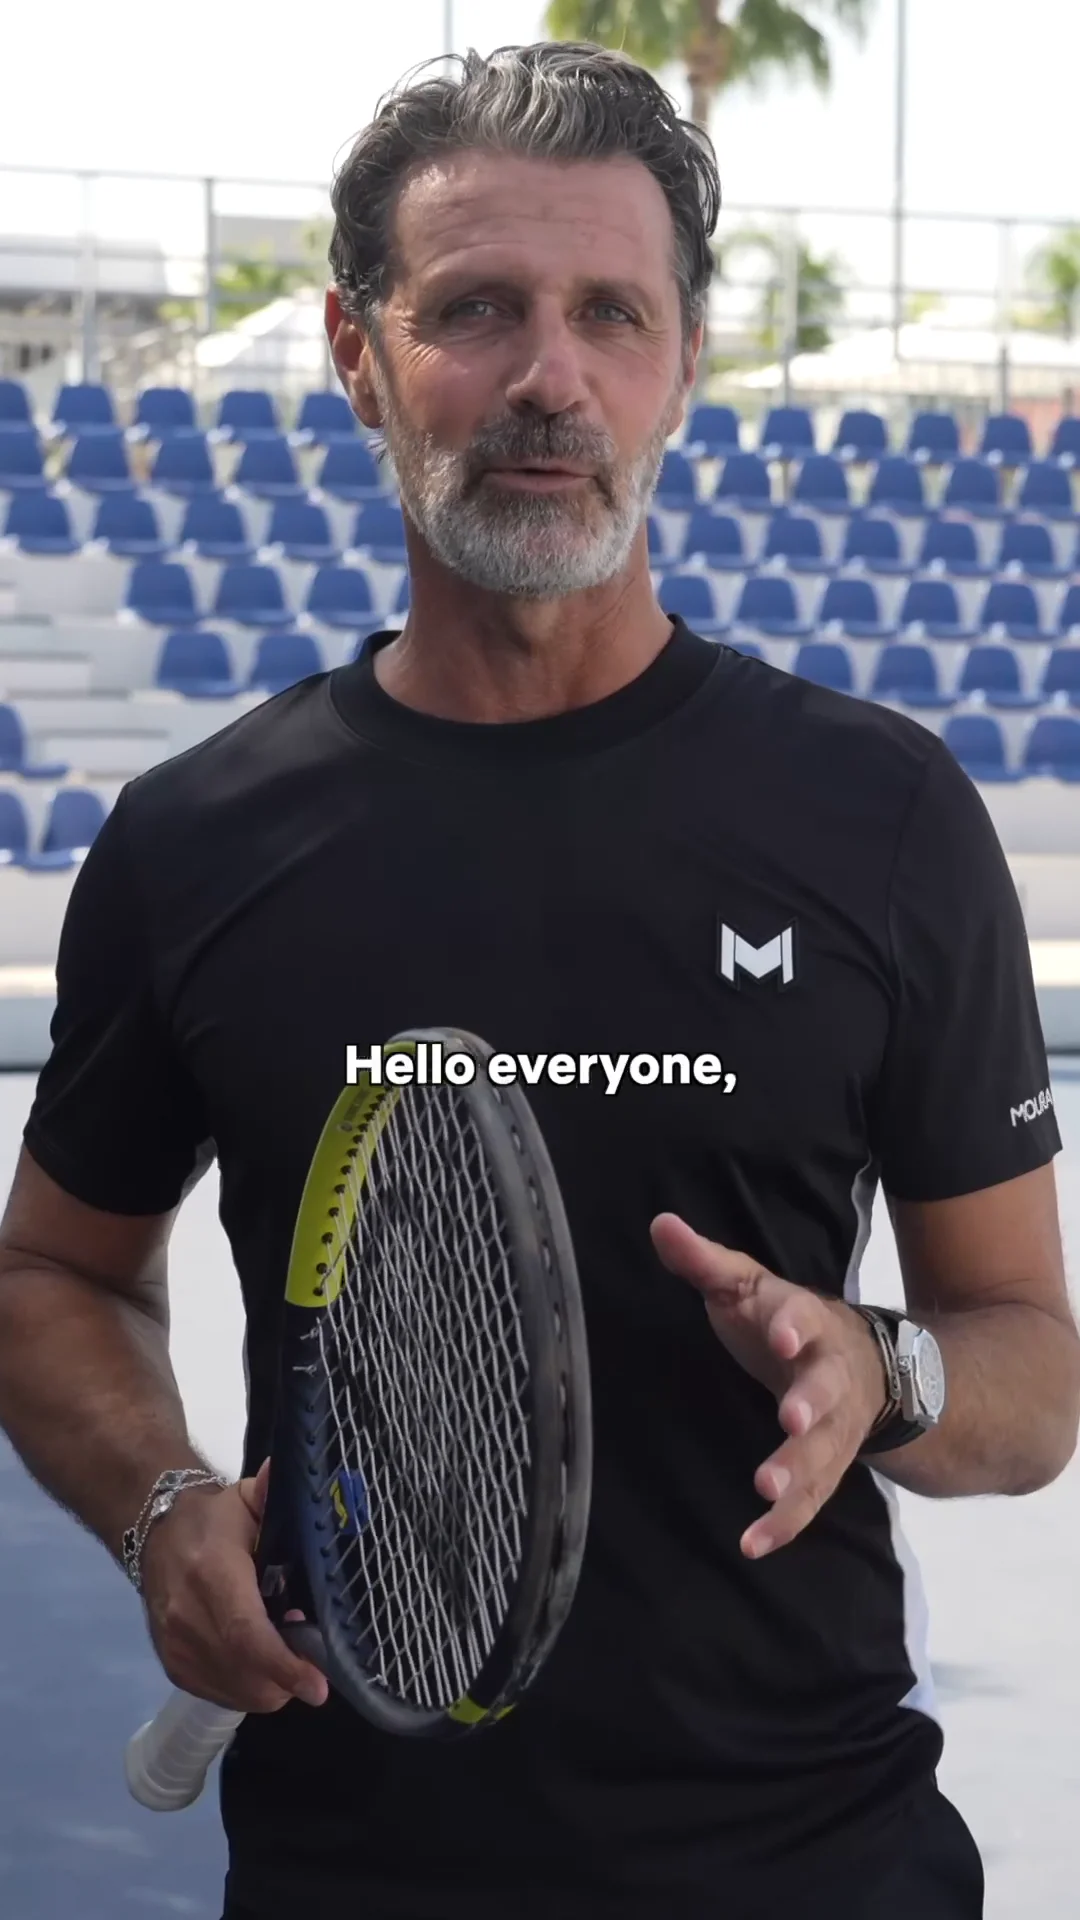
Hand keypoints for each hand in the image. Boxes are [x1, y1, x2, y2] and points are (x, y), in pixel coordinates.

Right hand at [140, 1458, 328, 1712]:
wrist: (154, 1532)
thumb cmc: (212, 1519)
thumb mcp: (245, 1499)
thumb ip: (273, 1496)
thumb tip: (295, 1478)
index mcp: (212, 1573)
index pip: (246, 1633)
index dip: (284, 1665)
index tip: (318, 1685)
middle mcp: (188, 1617)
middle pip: (246, 1674)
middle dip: (288, 1679)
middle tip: (313, 1657)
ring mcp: (176, 1647)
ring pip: (237, 1693)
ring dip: (271, 1686)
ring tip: (286, 1653)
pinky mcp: (173, 1665)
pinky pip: (221, 1696)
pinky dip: (248, 1688)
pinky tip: (260, 1661)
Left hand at [651, 1213, 888, 1560]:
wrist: (865, 1365)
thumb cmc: (785, 1320)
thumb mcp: (747, 1283)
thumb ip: (704, 1260)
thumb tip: (659, 1223)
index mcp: (807, 1322)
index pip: (802, 1316)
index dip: (794, 1324)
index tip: (785, 1333)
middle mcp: (828, 1377)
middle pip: (825, 1391)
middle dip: (809, 1405)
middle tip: (791, 1421)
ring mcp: (833, 1428)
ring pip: (821, 1454)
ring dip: (797, 1473)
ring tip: (765, 1492)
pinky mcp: (826, 1469)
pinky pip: (810, 1502)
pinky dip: (784, 1525)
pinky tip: (752, 1544)